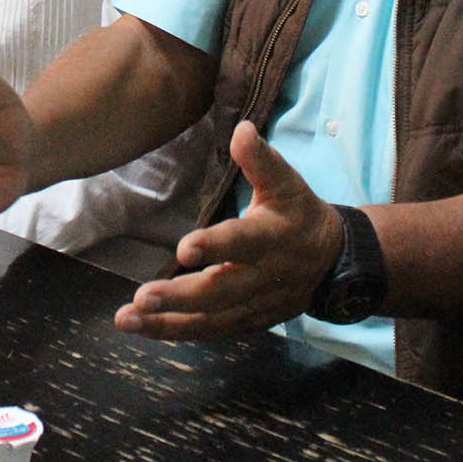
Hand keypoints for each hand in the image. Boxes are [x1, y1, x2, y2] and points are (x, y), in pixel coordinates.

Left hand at [113, 121, 344, 339]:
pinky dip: (179, 332)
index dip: (216, 247)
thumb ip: (261, 160)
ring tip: (128, 319)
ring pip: (212, 320)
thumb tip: (242, 129)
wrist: (334, 260)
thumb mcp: (287, 182)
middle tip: (142, 298)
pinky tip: (147, 328)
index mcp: (273, 238)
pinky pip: (213, 331)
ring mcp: (257, 305)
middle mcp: (264, 276)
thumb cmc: (299, 213)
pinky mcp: (251, 321)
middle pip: (221, 292)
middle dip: (180, 297)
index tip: (184, 248)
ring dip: (169, 323)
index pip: (242, 243)